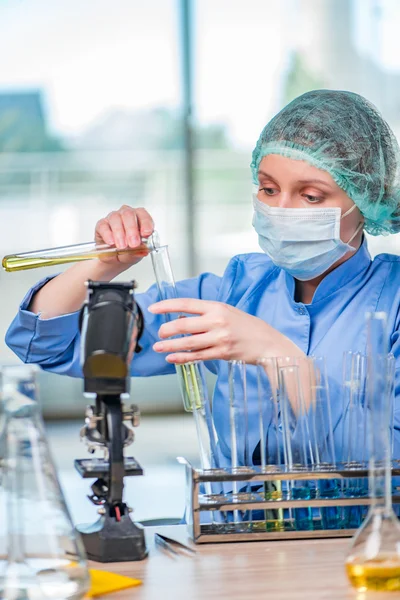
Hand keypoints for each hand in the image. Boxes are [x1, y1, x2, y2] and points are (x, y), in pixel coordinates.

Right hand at [95, 205, 154, 266]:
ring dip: (119, 233)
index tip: (146, 233)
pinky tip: (111, 242)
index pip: (144, 215)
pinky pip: (103, 226)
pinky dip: (107, 234)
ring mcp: (113, 218)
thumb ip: (139, 251)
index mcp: (139, 219)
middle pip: (129, 214)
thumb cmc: (128, 252)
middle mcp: (126, 215)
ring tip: (122, 246)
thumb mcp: (136, 254)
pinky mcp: (101, 225)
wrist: (114, 259)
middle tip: (133, 243)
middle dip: (132, 229)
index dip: (146, 223)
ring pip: (116, 218)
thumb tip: (143, 251)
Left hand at [148, 298, 304, 363]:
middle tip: (159, 333)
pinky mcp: (222, 353)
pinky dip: (183, 358)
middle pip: (184, 325)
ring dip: (170, 346)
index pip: (186, 304)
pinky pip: (197, 356)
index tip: (154, 308)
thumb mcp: (228, 312)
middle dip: (166, 329)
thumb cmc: (248, 327)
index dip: (167, 306)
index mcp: (217, 307)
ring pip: (188, 342)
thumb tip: (182, 318)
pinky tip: (173, 358)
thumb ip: (206, 314)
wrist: (268, 343)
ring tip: (159, 347)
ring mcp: (219, 338)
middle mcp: (217, 321)